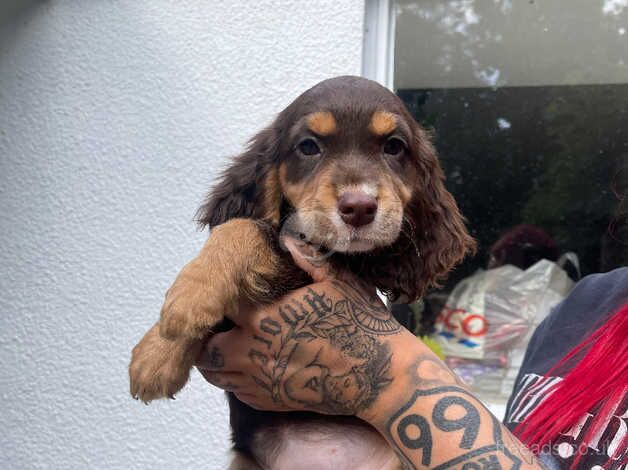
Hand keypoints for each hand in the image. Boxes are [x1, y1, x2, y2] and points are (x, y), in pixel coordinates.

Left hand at [196, 238, 413, 419]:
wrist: (380, 376)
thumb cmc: (361, 324)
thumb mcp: (339, 281)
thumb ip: (307, 258)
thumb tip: (287, 237)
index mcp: (265, 318)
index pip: (221, 307)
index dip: (220, 298)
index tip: (226, 292)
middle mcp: (254, 352)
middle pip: (207, 347)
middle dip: (208, 334)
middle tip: (219, 323)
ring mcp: (261, 381)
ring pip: (215, 374)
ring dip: (215, 359)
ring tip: (226, 344)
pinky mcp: (271, 402)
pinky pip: (236, 392)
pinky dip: (234, 379)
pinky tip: (248, 366)